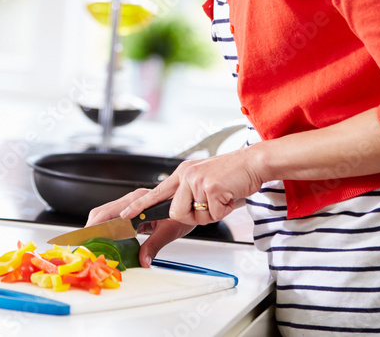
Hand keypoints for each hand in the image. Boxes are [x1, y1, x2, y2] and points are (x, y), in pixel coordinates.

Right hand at [86, 188, 193, 266]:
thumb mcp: (170, 230)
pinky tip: (105, 241)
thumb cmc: (183, 210)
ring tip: (91, 243)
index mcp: (138, 201)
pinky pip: (114, 219)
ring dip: (98, 228)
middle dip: (91, 227)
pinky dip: (106, 229)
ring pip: (106, 215)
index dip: (96, 225)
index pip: (109, 213)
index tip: (88, 237)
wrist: (193, 202)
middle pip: (103, 212)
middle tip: (84, 243)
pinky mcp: (133, 211)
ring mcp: (131, 205)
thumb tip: (143, 261)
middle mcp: (132, 201)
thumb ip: (154, 245)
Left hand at [120, 146, 263, 226]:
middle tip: (210, 206)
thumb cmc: (232, 175)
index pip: (155, 192)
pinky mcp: (211, 186)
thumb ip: (191, 197)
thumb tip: (183, 214)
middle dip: (193, 217)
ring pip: (196, 216)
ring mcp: (197, 180)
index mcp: (183, 174)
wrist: (254, 163)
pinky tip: (230, 196)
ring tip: (222, 198)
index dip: (139, 206)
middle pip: (175, 212)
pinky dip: (225, 210)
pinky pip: (213, 214)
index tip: (125, 215)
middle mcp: (186, 175)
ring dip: (212, 214)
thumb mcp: (205, 184)